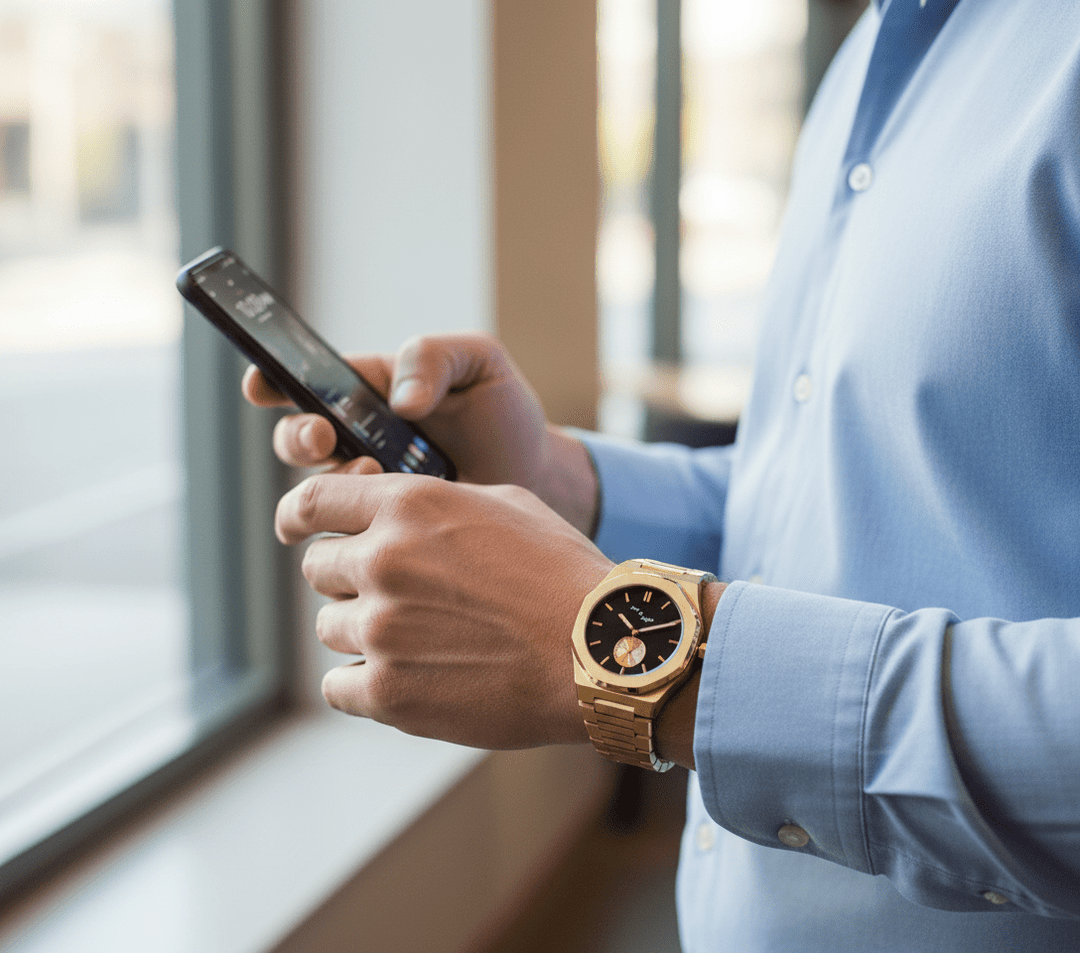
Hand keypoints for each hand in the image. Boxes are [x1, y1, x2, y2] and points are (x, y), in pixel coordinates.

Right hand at [243, 332, 597, 533]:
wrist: (537, 479)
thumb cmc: (505, 413)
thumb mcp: (480, 363)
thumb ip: (435, 357)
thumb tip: (400, 399)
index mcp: (369, 389)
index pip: (306, 380)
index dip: (272, 380)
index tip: (262, 385)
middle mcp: (356, 438)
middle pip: (297, 438)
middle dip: (298, 436)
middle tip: (324, 438)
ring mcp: (367, 487)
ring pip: (314, 490)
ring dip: (330, 482)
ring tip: (374, 470)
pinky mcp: (383, 528)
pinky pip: (348, 530)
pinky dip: (357, 521)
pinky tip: (392, 512)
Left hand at [275, 470, 612, 748]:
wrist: (598, 652)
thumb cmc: (561, 575)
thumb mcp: (504, 507)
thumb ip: (433, 505)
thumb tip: (390, 516)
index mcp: (408, 506)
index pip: (312, 501)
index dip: (299, 516)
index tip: (298, 530)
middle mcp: (383, 561)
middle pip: (318, 569)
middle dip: (350, 579)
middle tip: (399, 596)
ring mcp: (381, 629)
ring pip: (331, 628)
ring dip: (365, 632)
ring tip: (424, 640)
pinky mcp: (388, 692)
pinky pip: (338, 686)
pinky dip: (364, 684)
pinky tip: (408, 678)